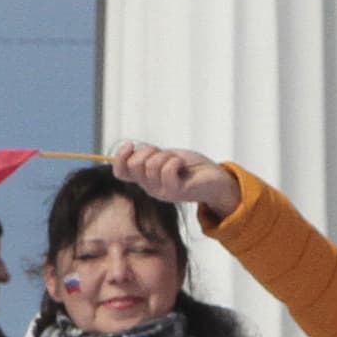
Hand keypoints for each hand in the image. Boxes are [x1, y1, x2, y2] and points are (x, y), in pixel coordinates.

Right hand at [108, 142, 237, 220]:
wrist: (216, 179)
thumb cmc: (192, 167)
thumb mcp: (166, 156)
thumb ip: (149, 155)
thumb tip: (129, 147)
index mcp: (145, 179)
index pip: (120, 172)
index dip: (120, 157)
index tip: (130, 145)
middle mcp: (150, 187)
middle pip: (133, 165)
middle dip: (148, 150)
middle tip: (165, 153)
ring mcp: (162, 191)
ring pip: (151, 164)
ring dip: (166, 155)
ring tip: (178, 161)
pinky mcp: (175, 191)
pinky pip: (167, 169)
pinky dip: (176, 161)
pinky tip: (183, 166)